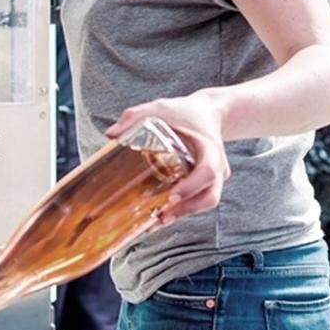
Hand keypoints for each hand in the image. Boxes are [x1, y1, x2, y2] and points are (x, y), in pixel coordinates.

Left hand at [106, 93, 229, 224]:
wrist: (208, 112)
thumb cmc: (185, 111)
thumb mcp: (162, 107)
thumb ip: (137, 116)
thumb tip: (111, 134)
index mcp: (210, 148)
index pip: (208, 173)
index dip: (192, 187)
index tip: (172, 195)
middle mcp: (218, 166)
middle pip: (210, 197)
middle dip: (186, 210)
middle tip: (161, 217)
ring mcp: (215, 178)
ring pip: (205, 203)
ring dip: (182, 214)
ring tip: (156, 222)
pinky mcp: (207, 184)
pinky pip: (198, 201)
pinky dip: (182, 210)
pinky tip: (161, 216)